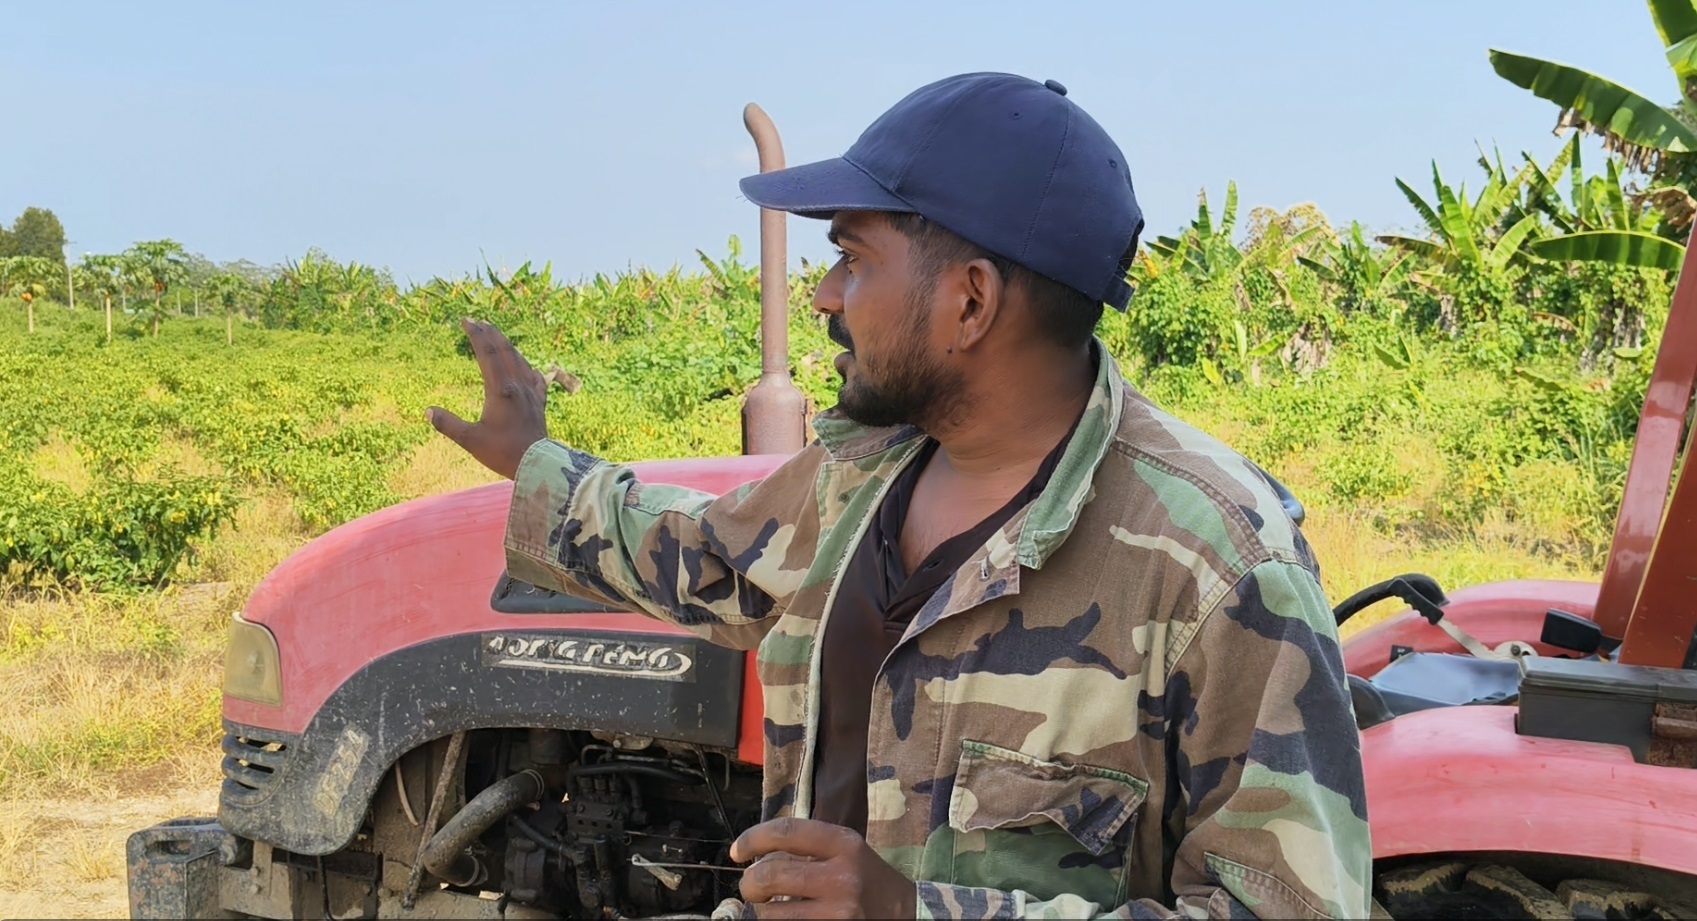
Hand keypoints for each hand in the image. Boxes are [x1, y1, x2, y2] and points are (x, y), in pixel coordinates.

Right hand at [427, 318, 548, 479]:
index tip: (467, 321)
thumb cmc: (503, 453)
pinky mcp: (540, 405)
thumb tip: (428, 411)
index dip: (477, 336)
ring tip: (499, 337)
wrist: (537, 465)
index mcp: (500, 390)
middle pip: (505, 352)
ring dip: (508, 346)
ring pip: (520, 362)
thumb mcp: (470, 440)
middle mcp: (517, 386)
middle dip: (492, 334)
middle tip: (480, 321)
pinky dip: (528, 368)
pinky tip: (529, 368)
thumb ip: (448, 424)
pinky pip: (536, 379)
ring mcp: (531, 394)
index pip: (487, 354)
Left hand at [730, 818, 915, 918]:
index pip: (785, 832)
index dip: (752, 839)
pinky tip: (791, 920)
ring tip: (775, 908)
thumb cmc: (869, 881)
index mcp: (844, 844)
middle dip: (750, 883)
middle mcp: (842, 877)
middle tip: (751, 887)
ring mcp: (839, 912)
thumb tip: (756, 854)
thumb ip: (809, 848)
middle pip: (770, 875)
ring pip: (772, 913)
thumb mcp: (848, 852)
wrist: (908, 915)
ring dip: (764, 912)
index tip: (737, 851)